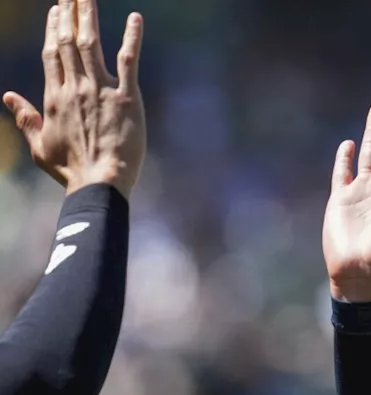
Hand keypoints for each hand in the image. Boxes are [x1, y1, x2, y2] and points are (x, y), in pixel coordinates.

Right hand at [3, 0, 145, 198]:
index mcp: (54, 97)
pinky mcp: (126, 97)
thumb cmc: (71, 169)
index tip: (55, 11)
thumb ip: (24, 118)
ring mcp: (100, 90)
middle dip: (68, 14)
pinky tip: (137, 19)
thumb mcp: (39, 145)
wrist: (99, 181)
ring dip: (89, 16)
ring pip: (91, 44)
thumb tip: (7, 96)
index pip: (52, 54)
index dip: (53, 29)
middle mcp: (75, 87)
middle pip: (67, 41)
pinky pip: (128, 61)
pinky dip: (132, 38)